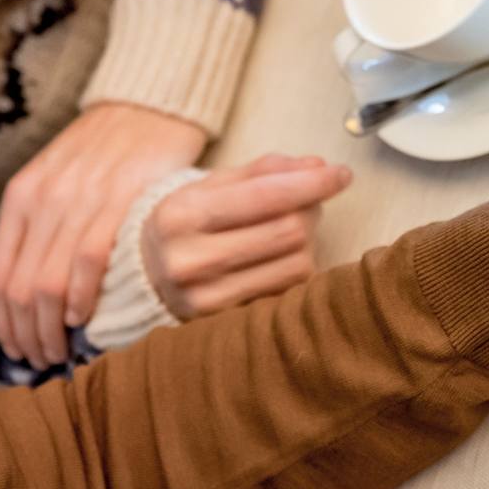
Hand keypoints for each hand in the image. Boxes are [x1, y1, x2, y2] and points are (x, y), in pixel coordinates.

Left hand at [0, 103, 206, 367]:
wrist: (146, 103)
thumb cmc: (103, 150)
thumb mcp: (55, 181)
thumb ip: (39, 226)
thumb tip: (29, 293)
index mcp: (21, 197)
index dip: (3, 325)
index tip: (17, 351)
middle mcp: (42, 199)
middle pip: (20, 289)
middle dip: (27, 337)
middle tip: (42, 361)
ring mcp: (78, 199)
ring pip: (49, 284)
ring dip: (53, 329)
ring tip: (63, 352)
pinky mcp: (118, 199)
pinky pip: (88, 261)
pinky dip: (84, 298)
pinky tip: (86, 318)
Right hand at [143, 154, 353, 318]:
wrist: (147, 275)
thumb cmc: (188, 222)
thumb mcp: (211, 185)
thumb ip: (264, 172)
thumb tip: (317, 166)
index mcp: (183, 214)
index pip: (265, 196)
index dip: (312, 183)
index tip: (341, 173)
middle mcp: (190, 260)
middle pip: (288, 231)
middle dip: (311, 208)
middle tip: (311, 199)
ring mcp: (207, 298)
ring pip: (296, 263)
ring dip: (309, 240)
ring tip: (294, 228)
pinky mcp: (226, 323)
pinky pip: (289, 291)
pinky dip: (297, 268)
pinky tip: (281, 256)